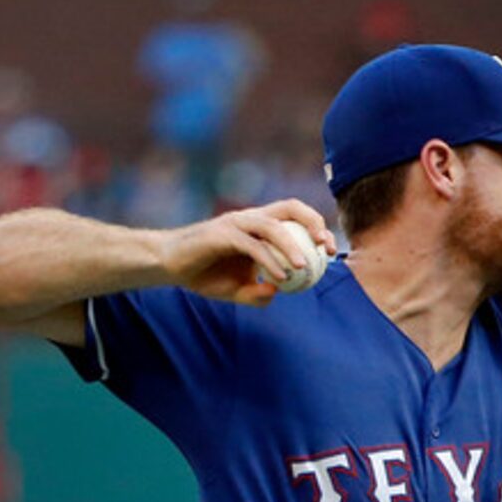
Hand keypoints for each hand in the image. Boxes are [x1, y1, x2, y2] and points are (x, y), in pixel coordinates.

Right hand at [160, 200, 336, 305]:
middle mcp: (250, 218)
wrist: (170, 266)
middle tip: (326, 247)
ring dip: (292, 246)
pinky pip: (252, 246)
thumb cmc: (204, 274)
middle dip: (313, 222)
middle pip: (289, 207)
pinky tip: (280, 278)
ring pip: (272, 226)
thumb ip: (257, 294)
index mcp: (258, 225)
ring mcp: (236, 224)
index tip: (330, 250)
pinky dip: (269, 262)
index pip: (294, 216)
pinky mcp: (222, 234)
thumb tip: (276, 294)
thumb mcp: (236, 291)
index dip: (316, 226)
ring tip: (304, 267)